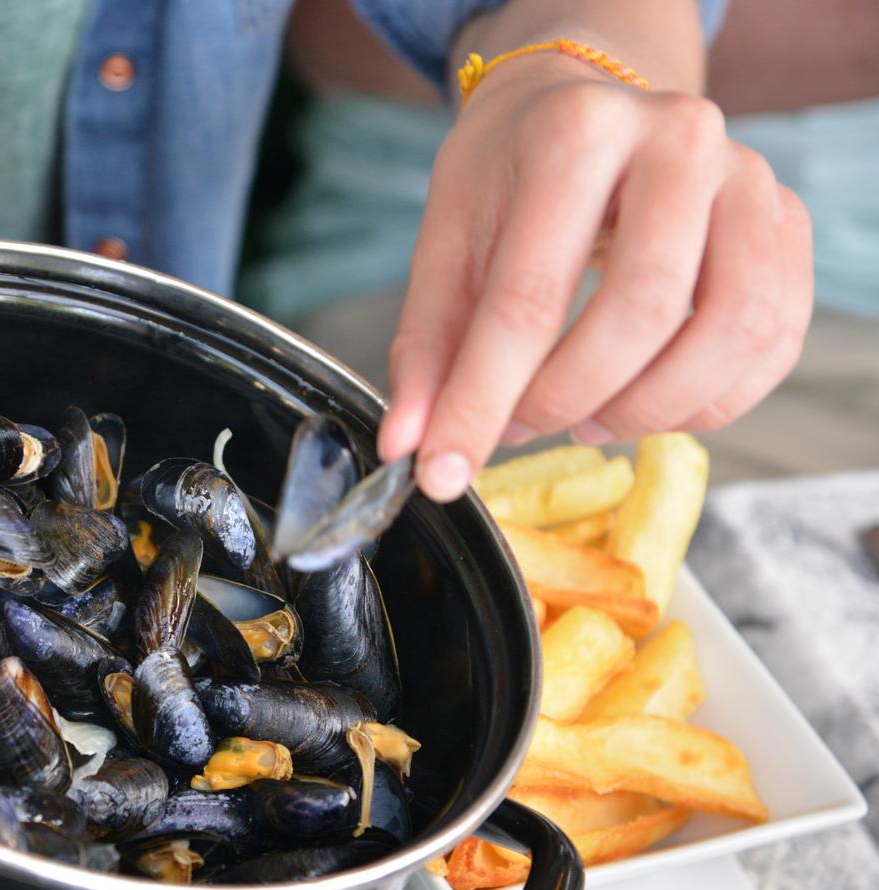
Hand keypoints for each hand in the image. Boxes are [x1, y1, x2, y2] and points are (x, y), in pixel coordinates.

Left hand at [378, 56, 812, 500]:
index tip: (445, 470)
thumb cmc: (511, 178)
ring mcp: (748, 179)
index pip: (528, 296)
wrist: (584, 110)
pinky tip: (646, 402)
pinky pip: (773, 339)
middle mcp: (678, 140)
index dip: (482, 401)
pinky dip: (710, 399)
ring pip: (730, 329)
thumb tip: (411, 448)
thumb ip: (427, 349)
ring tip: (586, 419)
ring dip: (650, 407)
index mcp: (575, 134)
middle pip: (642, 311)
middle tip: (524, 427)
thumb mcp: (447, 245)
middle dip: (570, 400)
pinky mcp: (786, 223)